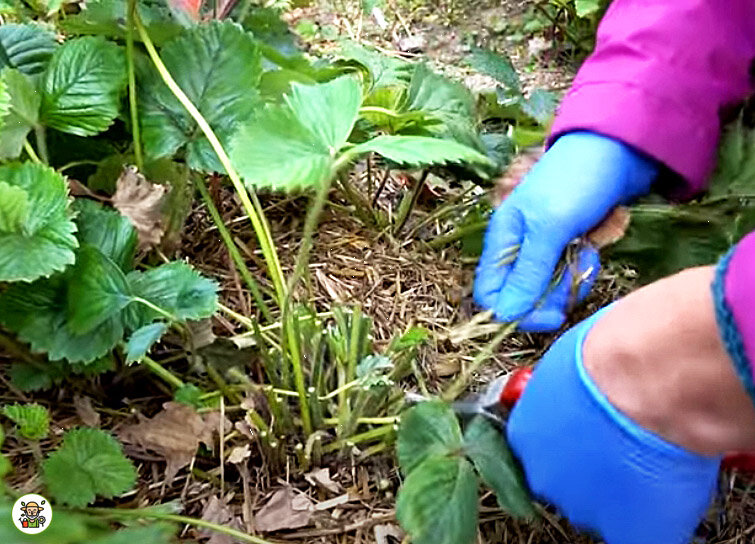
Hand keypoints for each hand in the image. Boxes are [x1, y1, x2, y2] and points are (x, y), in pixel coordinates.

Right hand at [474, 131, 657, 330]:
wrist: (617, 147)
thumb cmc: (576, 181)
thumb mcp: (550, 227)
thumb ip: (529, 272)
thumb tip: (505, 316)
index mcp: (502, 239)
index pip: (490, 294)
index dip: (514, 312)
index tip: (548, 315)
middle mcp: (518, 247)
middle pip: (521, 296)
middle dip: (550, 297)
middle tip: (577, 279)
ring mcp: (543, 246)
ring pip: (547, 288)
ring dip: (569, 282)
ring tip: (587, 253)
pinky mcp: (566, 244)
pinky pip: (567, 274)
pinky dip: (581, 269)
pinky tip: (592, 248)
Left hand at [506, 266, 754, 543]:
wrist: (650, 375)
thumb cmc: (612, 353)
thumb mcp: (566, 362)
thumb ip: (561, 392)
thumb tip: (573, 390)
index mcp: (524, 434)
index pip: (541, 449)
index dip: (571, 440)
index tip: (593, 430)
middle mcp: (544, 476)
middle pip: (566, 480)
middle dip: (592, 466)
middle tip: (624, 443)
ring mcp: (584, 505)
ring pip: (604, 504)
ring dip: (624, 486)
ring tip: (651, 454)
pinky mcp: (629, 528)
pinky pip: (642, 528)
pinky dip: (657, 513)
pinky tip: (667, 483)